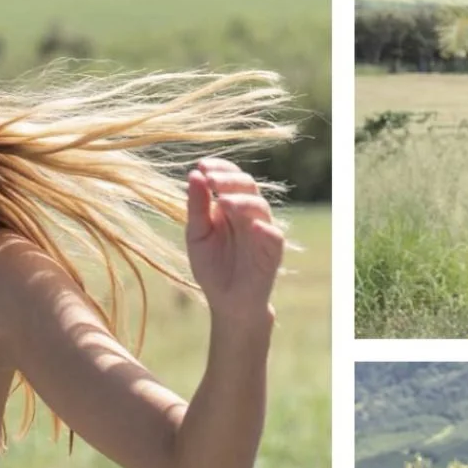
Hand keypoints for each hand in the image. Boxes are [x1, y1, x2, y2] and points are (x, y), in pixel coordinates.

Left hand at [185, 158, 283, 325]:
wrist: (226, 301)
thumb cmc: (211, 267)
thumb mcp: (197, 234)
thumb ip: (196, 206)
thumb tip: (193, 174)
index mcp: (229, 205)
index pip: (228, 177)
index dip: (219, 168)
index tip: (202, 166)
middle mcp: (247, 212)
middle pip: (246, 185)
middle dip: (229, 179)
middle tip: (211, 178)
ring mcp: (262, 229)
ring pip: (259, 205)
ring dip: (242, 201)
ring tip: (222, 202)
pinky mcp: (273, 249)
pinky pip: (273, 234)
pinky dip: (263, 227)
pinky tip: (251, 226)